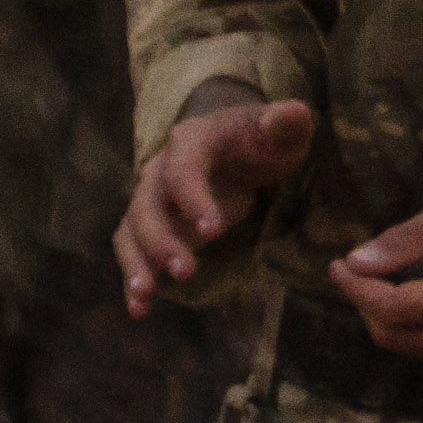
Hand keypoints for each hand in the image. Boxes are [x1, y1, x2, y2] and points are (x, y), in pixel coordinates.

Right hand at [118, 98, 316, 314]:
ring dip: (137, 262)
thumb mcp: (283, 130)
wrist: (237, 145)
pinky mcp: (153, 225)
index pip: (183, 169)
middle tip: (185, 271)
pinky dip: (133, 277)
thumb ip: (287, 123)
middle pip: (148, 205)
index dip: (193, 198)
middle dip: (162, 240)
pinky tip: (141, 308)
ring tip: (147, 296)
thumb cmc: (263, 140)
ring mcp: (152, 198)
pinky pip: (132, 249)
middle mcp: (161, 169)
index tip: (213, 230)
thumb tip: (291, 114)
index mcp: (192, 141)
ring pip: (132, 230)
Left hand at [337, 168, 422, 362]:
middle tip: (357, 268)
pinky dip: (416, 324)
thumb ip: (410, 238)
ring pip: (414, 348)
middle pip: (397, 338)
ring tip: (387, 276)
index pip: (395, 309)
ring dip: (389, 316)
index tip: (339, 262)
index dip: (357, 290)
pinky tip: (422, 290)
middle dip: (367, 305)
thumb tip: (357, 262)